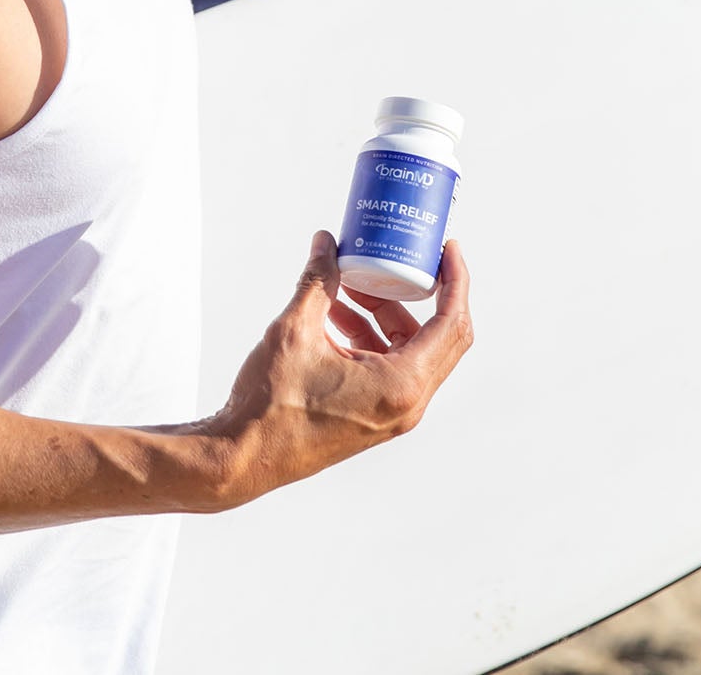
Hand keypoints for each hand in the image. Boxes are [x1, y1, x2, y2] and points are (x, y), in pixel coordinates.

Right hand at [207, 232, 471, 508]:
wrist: (245, 457)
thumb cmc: (272, 404)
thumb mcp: (295, 329)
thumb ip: (318, 281)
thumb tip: (327, 242)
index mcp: (401, 383)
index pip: (450, 323)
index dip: (455, 279)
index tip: (446, 247)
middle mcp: (406, 403)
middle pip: (437, 336)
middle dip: (415, 291)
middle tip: (394, 258)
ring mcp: (391, 414)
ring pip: (408, 350)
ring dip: (384, 313)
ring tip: (347, 284)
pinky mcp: (372, 416)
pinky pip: (386, 366)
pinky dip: (369, 336)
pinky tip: (334, 314)